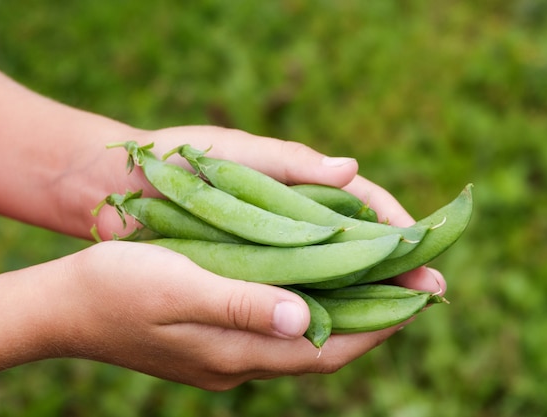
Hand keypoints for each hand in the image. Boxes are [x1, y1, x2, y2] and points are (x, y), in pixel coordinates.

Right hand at [51, 240, 438, 390]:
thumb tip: (308, 319)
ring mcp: (227, 354)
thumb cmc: (116, 288)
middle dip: (374, 318)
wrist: (64, 306)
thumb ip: (242, 307)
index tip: (420, 298)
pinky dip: (310, 307)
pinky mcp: (215, 340)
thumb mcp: (178, 289)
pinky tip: (317, 284)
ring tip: (381, 281)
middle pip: (325, 346)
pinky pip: (279, 327)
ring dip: (345, 312)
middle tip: (417, 287)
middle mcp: (240, 361)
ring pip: (305, 338)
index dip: (379, 326)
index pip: (328, 349)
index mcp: (236, 352)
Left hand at [94, 125, 444, 293]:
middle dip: (393, 266)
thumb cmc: (179, 160)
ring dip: (363, 291)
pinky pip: (290, 295)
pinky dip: (318, 307)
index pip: (360, 204)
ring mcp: (269, 250)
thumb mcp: (235, 153)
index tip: (422, 244)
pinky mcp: (245, 276)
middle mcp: (289, 221)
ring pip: (327, 275)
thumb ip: (289, 163)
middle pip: (353, 246)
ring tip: (399, 312)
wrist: (117, 186)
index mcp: (296, 185)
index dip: (394, 224)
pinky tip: (337, 323)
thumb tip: (352, 170)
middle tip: (430, 291)